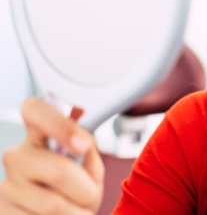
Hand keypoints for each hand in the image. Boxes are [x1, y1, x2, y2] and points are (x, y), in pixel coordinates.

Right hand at [0, 97, 103, 213]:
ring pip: (53, 205)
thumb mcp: (88, 167)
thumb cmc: (77, 191)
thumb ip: (87, 150)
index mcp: (38, 136)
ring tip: (75, 211)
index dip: (60, 125)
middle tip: (89, 196)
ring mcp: (6, 186)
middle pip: (59, 170)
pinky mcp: (2, 212)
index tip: (83, 145)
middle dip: (86, 189)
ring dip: (76, 213)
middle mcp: (17, 157)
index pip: (35, 110)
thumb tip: (82, 143)